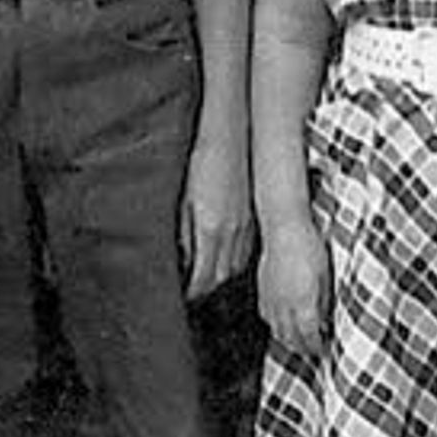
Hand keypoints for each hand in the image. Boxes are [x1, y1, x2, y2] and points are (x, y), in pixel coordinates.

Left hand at [182, 135, 255, 299]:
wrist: (230, 138)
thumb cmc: (202, 164)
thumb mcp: (185, 201)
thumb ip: (185, 233)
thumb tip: (183, 258)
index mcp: (209, 230)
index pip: (203, 276)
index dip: (194, 291)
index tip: (186, 298)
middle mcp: (231, 232)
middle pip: (220, 276)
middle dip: (208, 289)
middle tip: (197, 295)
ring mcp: (245, 226)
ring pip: (235, 265)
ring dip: (221, 277)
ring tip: (210, 283)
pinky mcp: (252, 218)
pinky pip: (246, 250)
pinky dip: (235, 261)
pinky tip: (228, 260)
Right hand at [256, 213, 328, 353]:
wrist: (284, 228)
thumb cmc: (308, 246)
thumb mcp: (326, 274)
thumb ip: (324, 299)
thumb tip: (325, 316)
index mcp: (303, 303)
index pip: (309, 335)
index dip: (316, 346)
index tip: (324, 350)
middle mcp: (284, 305)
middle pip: (291, 337)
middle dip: (302, 348)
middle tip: (312, 351)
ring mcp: (271, 299)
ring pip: (277, 329)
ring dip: (288, 340)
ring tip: (298, 342)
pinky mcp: (262, 290)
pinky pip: (267, 316)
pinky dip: (275, 325)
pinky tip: (281, 323)